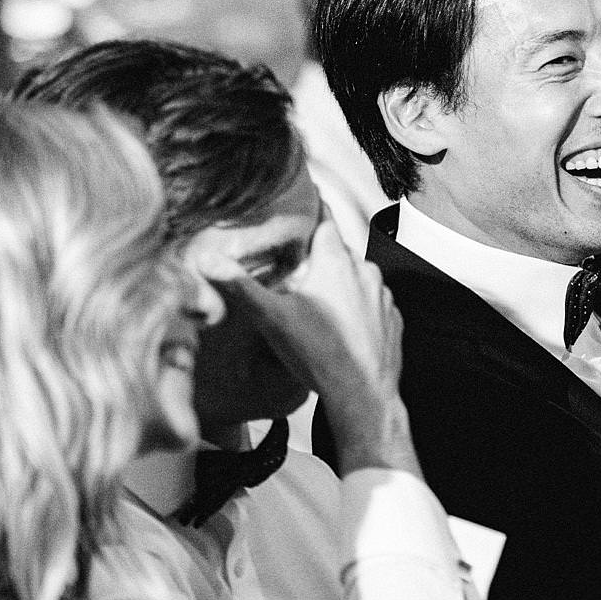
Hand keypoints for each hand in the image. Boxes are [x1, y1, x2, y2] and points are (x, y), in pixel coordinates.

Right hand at [201, 222, 417, 474]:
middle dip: (317, 255)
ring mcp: (383, 295)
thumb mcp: (271, 317)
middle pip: (337, 250)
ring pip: (356, 276)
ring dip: (338, 283)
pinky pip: (372, 302)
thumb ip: (239, 286)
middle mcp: (365, 270)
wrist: (362, 394)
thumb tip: (207, 261)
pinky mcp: (393, 318)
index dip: (309, 210)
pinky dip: (357, 307)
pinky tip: (339, 325)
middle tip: (294, 268)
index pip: (323, 218)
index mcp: (335, 260)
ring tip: (315, 302)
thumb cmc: (319, 354)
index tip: (298, 205)